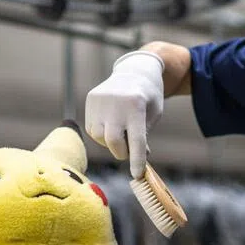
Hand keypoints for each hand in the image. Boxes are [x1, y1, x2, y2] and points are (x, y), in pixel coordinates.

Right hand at [84, 50, 164, 178]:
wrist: (135, 70)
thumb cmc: (149, 96)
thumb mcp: (154, 114)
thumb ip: (144, 135)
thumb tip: (135, 158)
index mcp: (136, 104)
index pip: (136, 139)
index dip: (137, 160)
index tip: (137, 175)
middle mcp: (115, 102)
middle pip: (113, 141)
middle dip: (122, 152)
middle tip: (129, 152)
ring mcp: (100, 100)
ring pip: (99, 137)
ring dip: (110, 142)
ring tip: (121, 132)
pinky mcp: (90, 99)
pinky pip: (92, 128)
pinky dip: (101, 133)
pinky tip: (111, 123)